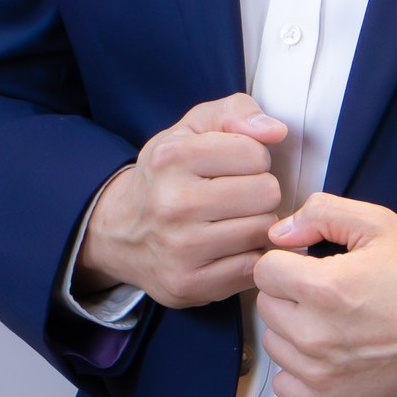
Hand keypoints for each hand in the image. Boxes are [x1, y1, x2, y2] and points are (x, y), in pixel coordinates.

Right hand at [75, 93, 286, 308]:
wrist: (121, 232)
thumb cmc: (169, 173)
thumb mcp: (193, 127)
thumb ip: (237, 111)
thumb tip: (276, 131)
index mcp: (172, 157)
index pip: (256, 154)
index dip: (252, 158)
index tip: (232, 166)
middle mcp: (172, 204)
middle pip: (266, 193)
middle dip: (258, 191)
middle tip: (235, 195)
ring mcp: (179, 249)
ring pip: (263, 230)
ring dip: (256, 223)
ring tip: (232, 219)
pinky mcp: (189, 285)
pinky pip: (252, 268)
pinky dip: (249, 255)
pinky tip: (230, 246)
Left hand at [253, 194, 396, 396]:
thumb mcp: (380, 226)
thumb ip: (322, 213)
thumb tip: (279, 232)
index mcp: (323, 288)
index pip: (265, 270)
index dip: (288, 261)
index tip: (310, 265)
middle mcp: (314, 336)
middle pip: (267, 306)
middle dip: (290, 293)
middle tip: (326, 293)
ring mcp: (319, 375)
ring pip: (274, 344)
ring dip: (294, 330)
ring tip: (332, 323)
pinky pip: (284, 384)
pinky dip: (299, 370)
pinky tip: (328, 355)